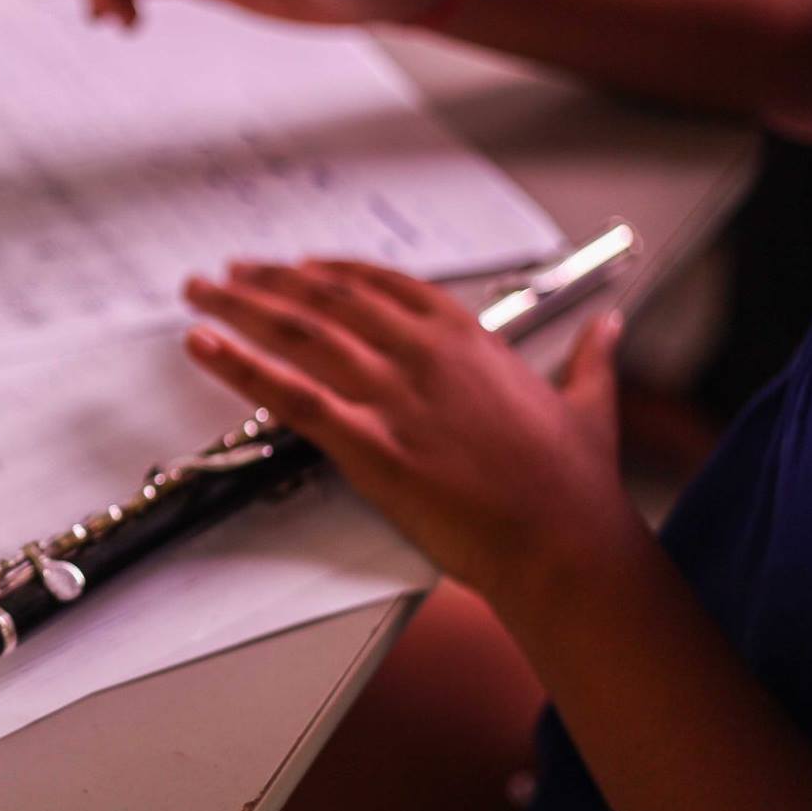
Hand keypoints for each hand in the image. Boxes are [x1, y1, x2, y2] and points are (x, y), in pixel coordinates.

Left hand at [181, 259, 636, 606]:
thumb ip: (592, 358)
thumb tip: (611, 329)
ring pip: (299, 333)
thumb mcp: (591, 403)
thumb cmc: (574, 485)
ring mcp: (393, 395)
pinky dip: (238, 364)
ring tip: (200, 292)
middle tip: (227, 273)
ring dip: (240, 307)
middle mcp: (423, 354)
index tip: (298, 267)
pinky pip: (289, 393)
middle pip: (327, 299)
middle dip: (269, 281)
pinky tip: (204, 345)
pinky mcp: (369, 443)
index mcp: (469, 337)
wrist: (564, 542)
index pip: (383, 285)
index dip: (331, 272)